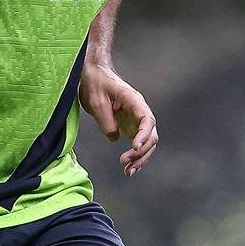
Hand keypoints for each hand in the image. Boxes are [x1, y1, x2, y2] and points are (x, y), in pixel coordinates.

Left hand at [79, 62, 158, 176]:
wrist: (93, 74)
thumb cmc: (95, 83)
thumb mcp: (96, 101)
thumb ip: (106, 121)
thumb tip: (114, 137)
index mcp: (134, 101)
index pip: (147, 120)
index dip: (144, 135)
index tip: (134, 147)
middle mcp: (139, 111)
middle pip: (151, 135)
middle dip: (141, 152)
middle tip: (126, 164)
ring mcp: (136, 120)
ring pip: (147, 143)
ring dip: (141, 158)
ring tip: (128, 171)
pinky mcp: (130, 126)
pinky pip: (138, 144)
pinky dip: (135, 156)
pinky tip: (129, 168)